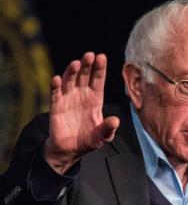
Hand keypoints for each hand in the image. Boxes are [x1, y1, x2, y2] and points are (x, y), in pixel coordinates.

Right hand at [44, 52, 119, 173]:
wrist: (70, 149)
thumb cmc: (89, 140)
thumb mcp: (102, 136)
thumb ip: (108, 129)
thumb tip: (115, 120)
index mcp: (95, 99)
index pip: (98, 80)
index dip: (100, 69)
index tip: (101, 57)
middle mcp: (82, 95)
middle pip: (84, 76)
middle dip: (87, 65)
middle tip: (90, 55)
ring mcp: (68, 99)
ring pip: (70, 81)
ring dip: (72, 72)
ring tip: (76, 63)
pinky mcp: (56, 106)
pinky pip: (55, 94)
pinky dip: (55, 86)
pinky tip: (57, 79)